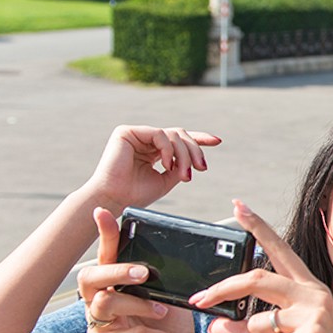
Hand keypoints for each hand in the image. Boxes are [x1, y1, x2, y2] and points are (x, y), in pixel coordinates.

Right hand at [79, 209, 202, 332]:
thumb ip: (160, 275)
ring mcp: (100, 328)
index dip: (103, 235)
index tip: (103, 213)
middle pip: (89, 278)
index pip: (104, 256)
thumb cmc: (171, 327)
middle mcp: (99, 304)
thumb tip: (172, 246)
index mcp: (114, 286)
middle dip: (116, 271)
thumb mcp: (169, 295)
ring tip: (163, 311)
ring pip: (106, 305)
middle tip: (144, 273)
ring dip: (139, 306)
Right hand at [83, 126, 220, 213]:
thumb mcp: (167, 180)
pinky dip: (169, 149)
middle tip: (201, 168)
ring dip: (185, 154)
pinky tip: (167, 164)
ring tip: (184, 174)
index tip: (217, 141)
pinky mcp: (126, 131)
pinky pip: (159, 134)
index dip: (199, 139)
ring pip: (173, 134)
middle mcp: (145, 140)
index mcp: (153, 150)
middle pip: (180, 135)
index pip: (179, 140)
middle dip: (195, 150)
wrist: (115, 200)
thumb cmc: (136, 194)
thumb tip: (196, 159)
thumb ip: (181, 166)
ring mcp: (136, 134)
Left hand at [193, 200, 332, 332]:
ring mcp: (315, 314)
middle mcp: (314, 295)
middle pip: (257, 278)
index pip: (280, 251)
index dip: (258, 226)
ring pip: (258, 323)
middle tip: (198, 301)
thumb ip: (246, 331)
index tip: (237, 206)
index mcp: (309, 291)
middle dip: (221, 290)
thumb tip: (213, 324)